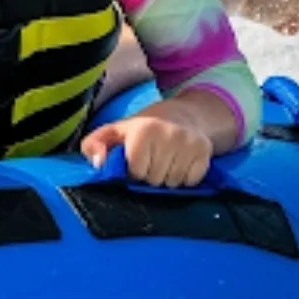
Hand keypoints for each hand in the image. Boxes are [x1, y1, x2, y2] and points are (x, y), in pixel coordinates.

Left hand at [81, 112, 212, 187]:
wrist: (181, 115)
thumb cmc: (141, 128)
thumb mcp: (113, 132)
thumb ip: (93, 145)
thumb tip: (98, 164)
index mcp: (142, 131)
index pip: (136, 172)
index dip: (134, 170)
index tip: (136, 159)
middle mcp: (168, 135)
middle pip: (155, 180)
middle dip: (151, 175)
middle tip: (152, 159)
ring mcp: (189, 143)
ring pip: (173, 183)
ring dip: (167, 178)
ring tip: (165, 161)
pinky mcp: (205, 151)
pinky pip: (191, 182)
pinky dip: (184, 178)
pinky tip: (180, 163)